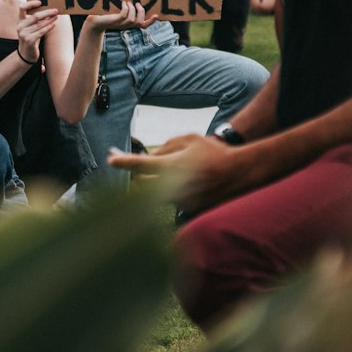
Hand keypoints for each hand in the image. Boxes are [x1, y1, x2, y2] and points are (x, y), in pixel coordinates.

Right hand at [17, 0, 58, 61]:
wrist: (26, 54)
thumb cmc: (31, 37)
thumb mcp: (29, 27)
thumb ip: (34, 19)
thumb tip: (48, 9)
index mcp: (20, 21)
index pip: (22, 8)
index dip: (31, 3)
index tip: (41, 2)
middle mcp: (20, 26)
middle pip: (35, 16)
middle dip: (47, 12)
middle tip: (55, 10)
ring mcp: (24, 34)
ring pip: (40, 24)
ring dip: (50, 20)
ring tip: (56, 17)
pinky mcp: (29, 40)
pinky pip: (41, 32)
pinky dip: (48, 27)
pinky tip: (53, 25)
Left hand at [86, 0, 158, 33]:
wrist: (94, 22)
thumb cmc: (106, 15)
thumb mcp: (117, 11)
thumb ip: (125, 8)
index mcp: (129, 24)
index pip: (143, 25)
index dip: (151, 22)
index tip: (157, 15)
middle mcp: (126, 26)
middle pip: (140, 23)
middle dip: (141, 12)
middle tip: (136, 3)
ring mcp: (121, 25)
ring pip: (133, 20)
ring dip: (132, 9)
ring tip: (128, 2)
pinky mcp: (115, 21)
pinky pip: (124, 16)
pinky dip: (126, 8)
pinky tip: (123, 3)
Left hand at [107, 133, 247, 212]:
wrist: (240, 173)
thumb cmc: (214, 153)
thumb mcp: (189, 139)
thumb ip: (166, 147)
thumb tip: (151, 158)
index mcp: (172, 166)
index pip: (140, 164)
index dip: (123, 161)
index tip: (111, 159)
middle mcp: (173, 186)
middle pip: (143, 186)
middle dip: (139, 178)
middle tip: (138, 169)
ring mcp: (180, 201)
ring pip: (159, 194)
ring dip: (161, 186)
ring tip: (184, 175)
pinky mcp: (189, 212)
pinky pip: (174, 201)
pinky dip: (177, 193)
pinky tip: (195, 184)